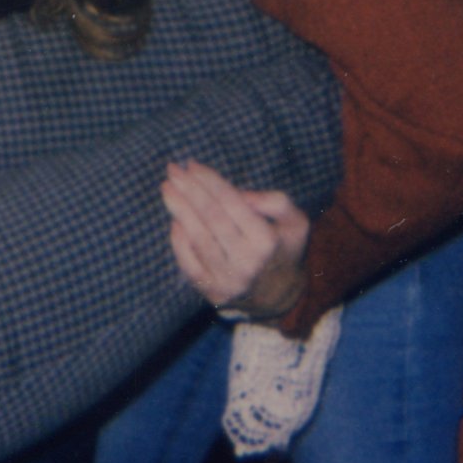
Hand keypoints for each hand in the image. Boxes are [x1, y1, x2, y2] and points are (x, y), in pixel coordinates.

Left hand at [160, 160, 309, 324]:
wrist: (278, 297)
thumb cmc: (282, 248)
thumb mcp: (296, 222)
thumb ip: (276, 202)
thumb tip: (241, 195)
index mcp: (267, 241)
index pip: (232, 203)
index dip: (210, 182)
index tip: (192, 164)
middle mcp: (247, 262)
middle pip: (211, 218)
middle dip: (189, 190)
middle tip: (173, 170)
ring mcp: (228, 280)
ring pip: (197, 239)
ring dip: (178, 210)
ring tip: (167, 188)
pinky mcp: (212, 291)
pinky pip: (189, 263)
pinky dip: (179, 240)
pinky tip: (174, 220)